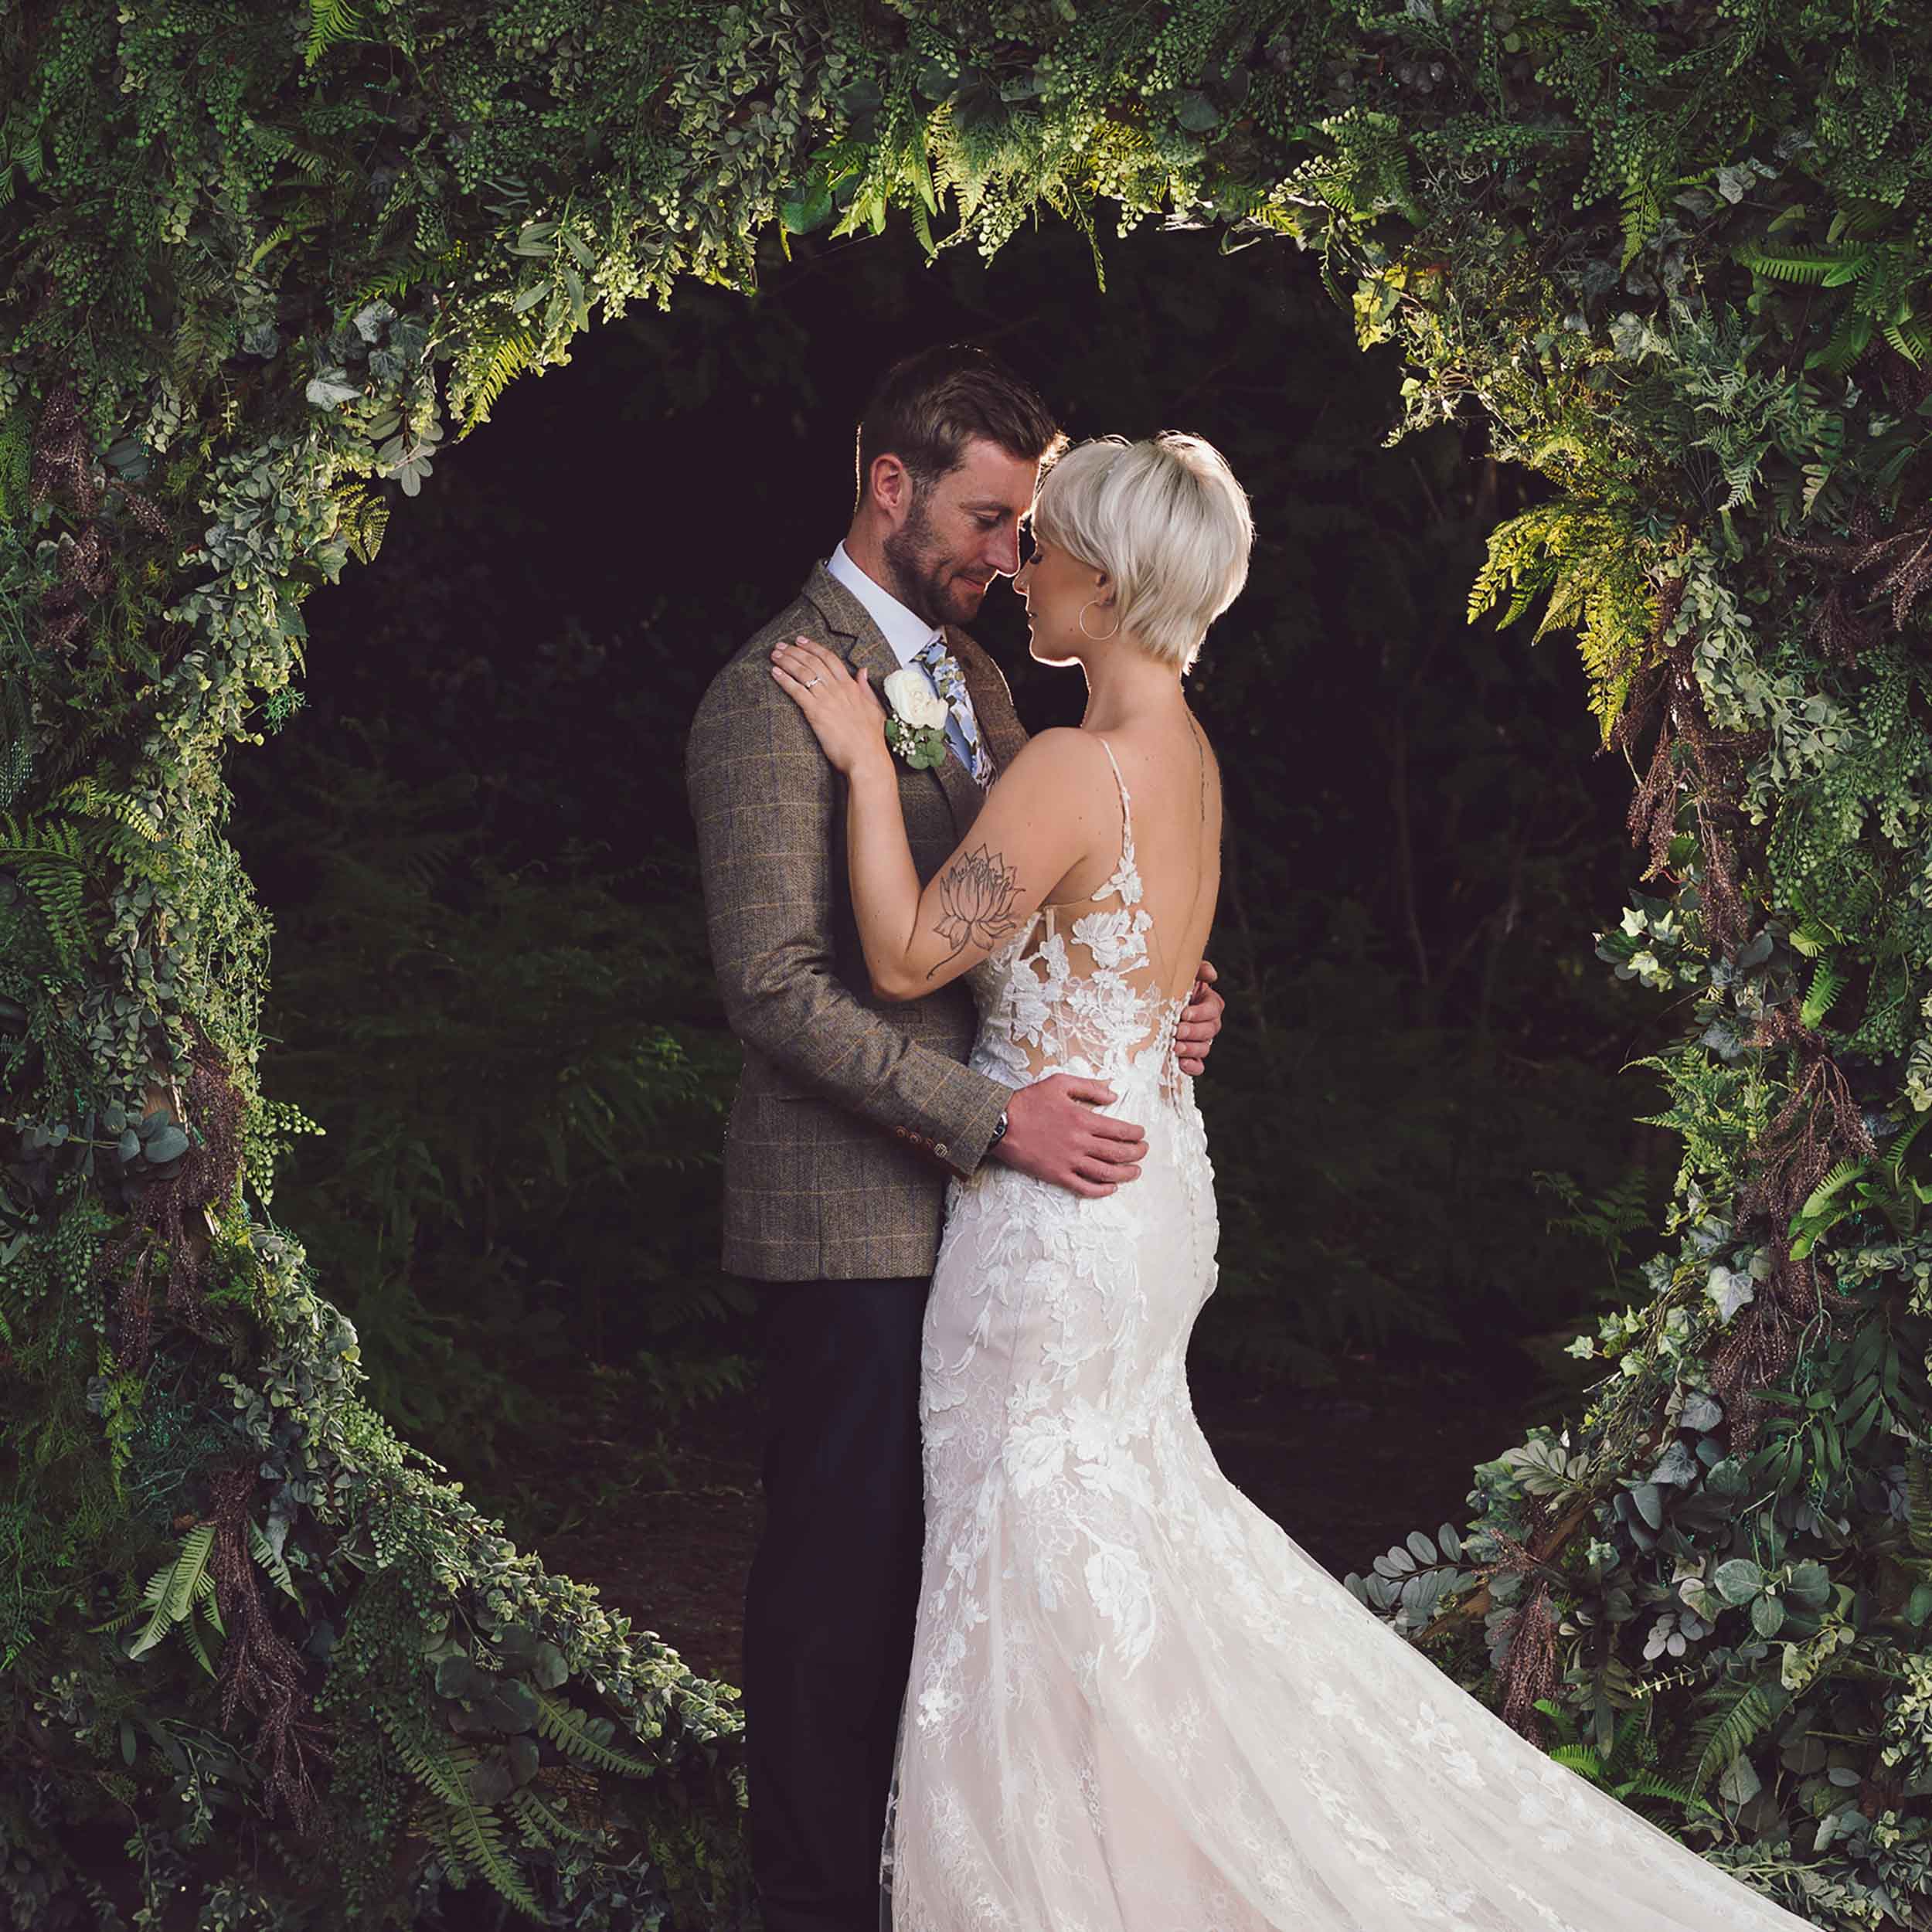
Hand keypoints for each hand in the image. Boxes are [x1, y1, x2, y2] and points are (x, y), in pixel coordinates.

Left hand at [769, 634, 888, 776]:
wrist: (866, 757)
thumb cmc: (871, 739)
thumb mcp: (874, 708)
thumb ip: (866, 688)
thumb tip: (863, 670)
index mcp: (852, 687)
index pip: (830, 659)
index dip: (813, 647)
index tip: (801, 641)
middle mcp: (838, 689)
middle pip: (813, 661)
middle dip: (795, 651)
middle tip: (781, 645)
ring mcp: (826, 699)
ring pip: (803, 672)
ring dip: (787, 661)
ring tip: (775, 655)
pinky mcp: (816, 712)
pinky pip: (797, 690)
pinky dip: (784, 680)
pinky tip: (774, 673)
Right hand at [989, 1073, 1146, 1198]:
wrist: (1000, 1123)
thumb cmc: (1028, 1101)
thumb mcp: (1060, 1083)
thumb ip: (1089, 1087)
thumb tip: (1113, 1094)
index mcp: (1083, 1119)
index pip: (1120, 1130)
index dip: (1135, 1134)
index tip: (1141, 1134)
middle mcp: (1080, 1142)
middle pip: (1118, 1152)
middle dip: (1136, 1153)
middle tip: (1143, 1151)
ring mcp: (1069, 1161)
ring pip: (1106, 1172)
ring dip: (1125, 1173)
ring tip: (1135, 1171)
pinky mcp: (1057, 1175)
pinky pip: (1084, 1187)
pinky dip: (1101, 1190)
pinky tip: (1111, 1188)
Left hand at [1174, 957, 1224, 1077]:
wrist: (1147, 1003)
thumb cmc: (1164, 986)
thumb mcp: (1180, 975)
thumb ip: (1197, 970)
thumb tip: (1211, 975)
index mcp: (1207, 1002)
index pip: (1214, 1008)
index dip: (1201, 1013)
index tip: (1184, 1013)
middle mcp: (1206, 1023)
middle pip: (1210, 1030)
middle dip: (1193, 1031)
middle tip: (1175, 1030)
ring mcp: (1199, 1041)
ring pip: (1204, 1048)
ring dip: (1191, 1048)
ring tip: (1174, 1046)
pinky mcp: (1190, 1057)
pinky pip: (1198, 1065)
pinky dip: (1192, 1066)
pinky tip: (1181, 1063)